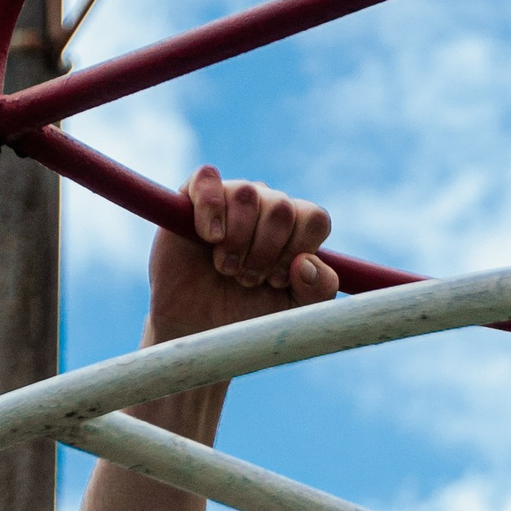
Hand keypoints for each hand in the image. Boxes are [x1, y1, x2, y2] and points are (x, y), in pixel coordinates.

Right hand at [145, 166, 338, 350]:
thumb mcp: (293, 313)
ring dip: (237, 239)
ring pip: (246, 193)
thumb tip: (306, 262)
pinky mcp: (192, 199)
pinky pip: (207, 177)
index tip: (278, 279)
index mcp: (294, 230)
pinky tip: (210, 238)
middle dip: (265, 251)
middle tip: (247, 279)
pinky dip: (210, 208)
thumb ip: (319, 290)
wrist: (198, 333)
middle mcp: (264, 208)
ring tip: (226, 268)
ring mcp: (230, 201)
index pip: (313, 218)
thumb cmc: (247, 320)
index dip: (297, 249)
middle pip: (281, 206)